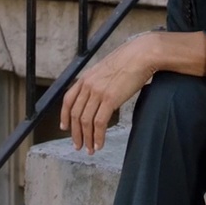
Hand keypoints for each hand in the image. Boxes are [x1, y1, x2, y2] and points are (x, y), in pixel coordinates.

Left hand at [60, 33, 157, 155]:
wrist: (141, 55)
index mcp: (86, 78)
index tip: (65, 127)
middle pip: (75, 114)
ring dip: (87, 139)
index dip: (64, 116)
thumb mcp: (106, 69)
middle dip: (76, 133)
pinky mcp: (110, 99)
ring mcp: (98, 92)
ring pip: (85, 122)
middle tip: (78, 146)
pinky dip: (98, 136)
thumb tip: (99, 93)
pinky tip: (100, 144)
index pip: (68, 100)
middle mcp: (88, 85)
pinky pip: (99, 123)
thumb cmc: (129, 60)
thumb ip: (99, 81)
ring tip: (90, 149)